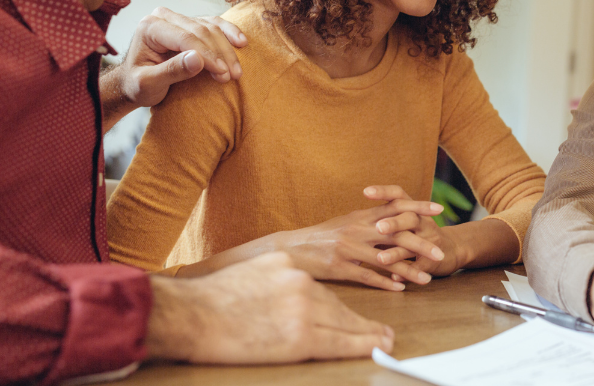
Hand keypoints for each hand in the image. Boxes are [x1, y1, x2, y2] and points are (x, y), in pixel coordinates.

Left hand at [101, 8, 246, 128]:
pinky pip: (215, 24)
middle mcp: (164, 17)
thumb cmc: (137, 85)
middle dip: (219, 54)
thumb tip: (198, 59)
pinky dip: (229, 33)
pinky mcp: (190, 23)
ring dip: (227, 49)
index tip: (222, 74)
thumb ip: (171, 71)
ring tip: (236, 71)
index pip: (186, 37)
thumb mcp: (148, 84)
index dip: (207, 55)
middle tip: (231, 76)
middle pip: (201, 31)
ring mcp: (179, 18)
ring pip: (211, 28)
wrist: (132, 83)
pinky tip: (241, 43)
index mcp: (150, 26)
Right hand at [147, 252, 393, 362]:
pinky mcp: (301, 336)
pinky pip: (338, 341)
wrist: (190, 316)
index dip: (343, 305)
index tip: (358, 314)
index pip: (324, 288)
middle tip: (383, 333)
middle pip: (339, 305)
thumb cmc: (211, 302)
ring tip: (384, 341)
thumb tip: (290, 298)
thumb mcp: (251, 275)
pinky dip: (361, 345)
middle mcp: (301, 282)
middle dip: (361, 322)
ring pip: (343, 322)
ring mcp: (302, 308)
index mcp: (287, 266)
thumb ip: (276, 282)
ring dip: (366, 334)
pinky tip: (376, 347)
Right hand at [269, 186, 445, 289]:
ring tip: (426, 279)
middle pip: (396, 235)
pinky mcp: (340, 267)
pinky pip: (368, 277)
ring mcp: (349, 248)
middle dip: (421, 244)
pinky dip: (386, 283)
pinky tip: (400, 289)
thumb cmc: (322, 236)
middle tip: (440, 252)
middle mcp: (357, 229)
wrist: (291, 248)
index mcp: (361, 216)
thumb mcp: (346, 221)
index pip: (395, 207)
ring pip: (386, 260)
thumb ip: (369, 218)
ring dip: (408, 270)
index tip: (438, 210)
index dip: (417, 207)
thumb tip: (394, 216)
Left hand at [366, 185, 463, 278]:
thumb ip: (383, 219)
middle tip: (379, 227)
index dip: (383, 192)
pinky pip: (420, 265)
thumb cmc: (417, 234)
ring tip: (381, 259)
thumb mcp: (404, 222)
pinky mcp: (434, 259)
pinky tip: (395, 278)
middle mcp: (422, 221)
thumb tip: (352, 217)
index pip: (398, 196)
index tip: (365, 191)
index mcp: (411, 210)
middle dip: (394, 223)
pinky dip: (408, 272)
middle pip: (409, 218)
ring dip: (397, 252)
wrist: (451, 250)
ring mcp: (429, 240)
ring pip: (414, 244)